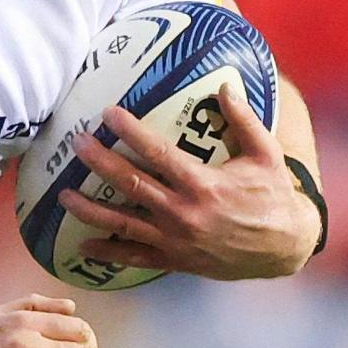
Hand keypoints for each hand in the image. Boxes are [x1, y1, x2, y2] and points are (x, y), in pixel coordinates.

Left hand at [59, 83, 321, 280]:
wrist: (285, 247)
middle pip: (131, 184)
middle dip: (99, 162)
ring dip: (90, 209)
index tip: (108, 113)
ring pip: (123, 224)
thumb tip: (224, 86)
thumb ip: (243, 120)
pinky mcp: (175, 260)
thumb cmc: (275, 195)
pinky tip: (83, 245)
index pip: (158, 153)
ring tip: (63, 195)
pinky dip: (108, 253)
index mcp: (203, 184)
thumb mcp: (266, 154)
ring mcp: (176, 240)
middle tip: (76, 143)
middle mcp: (184, 213)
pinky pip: (135, 258)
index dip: (130, 132)